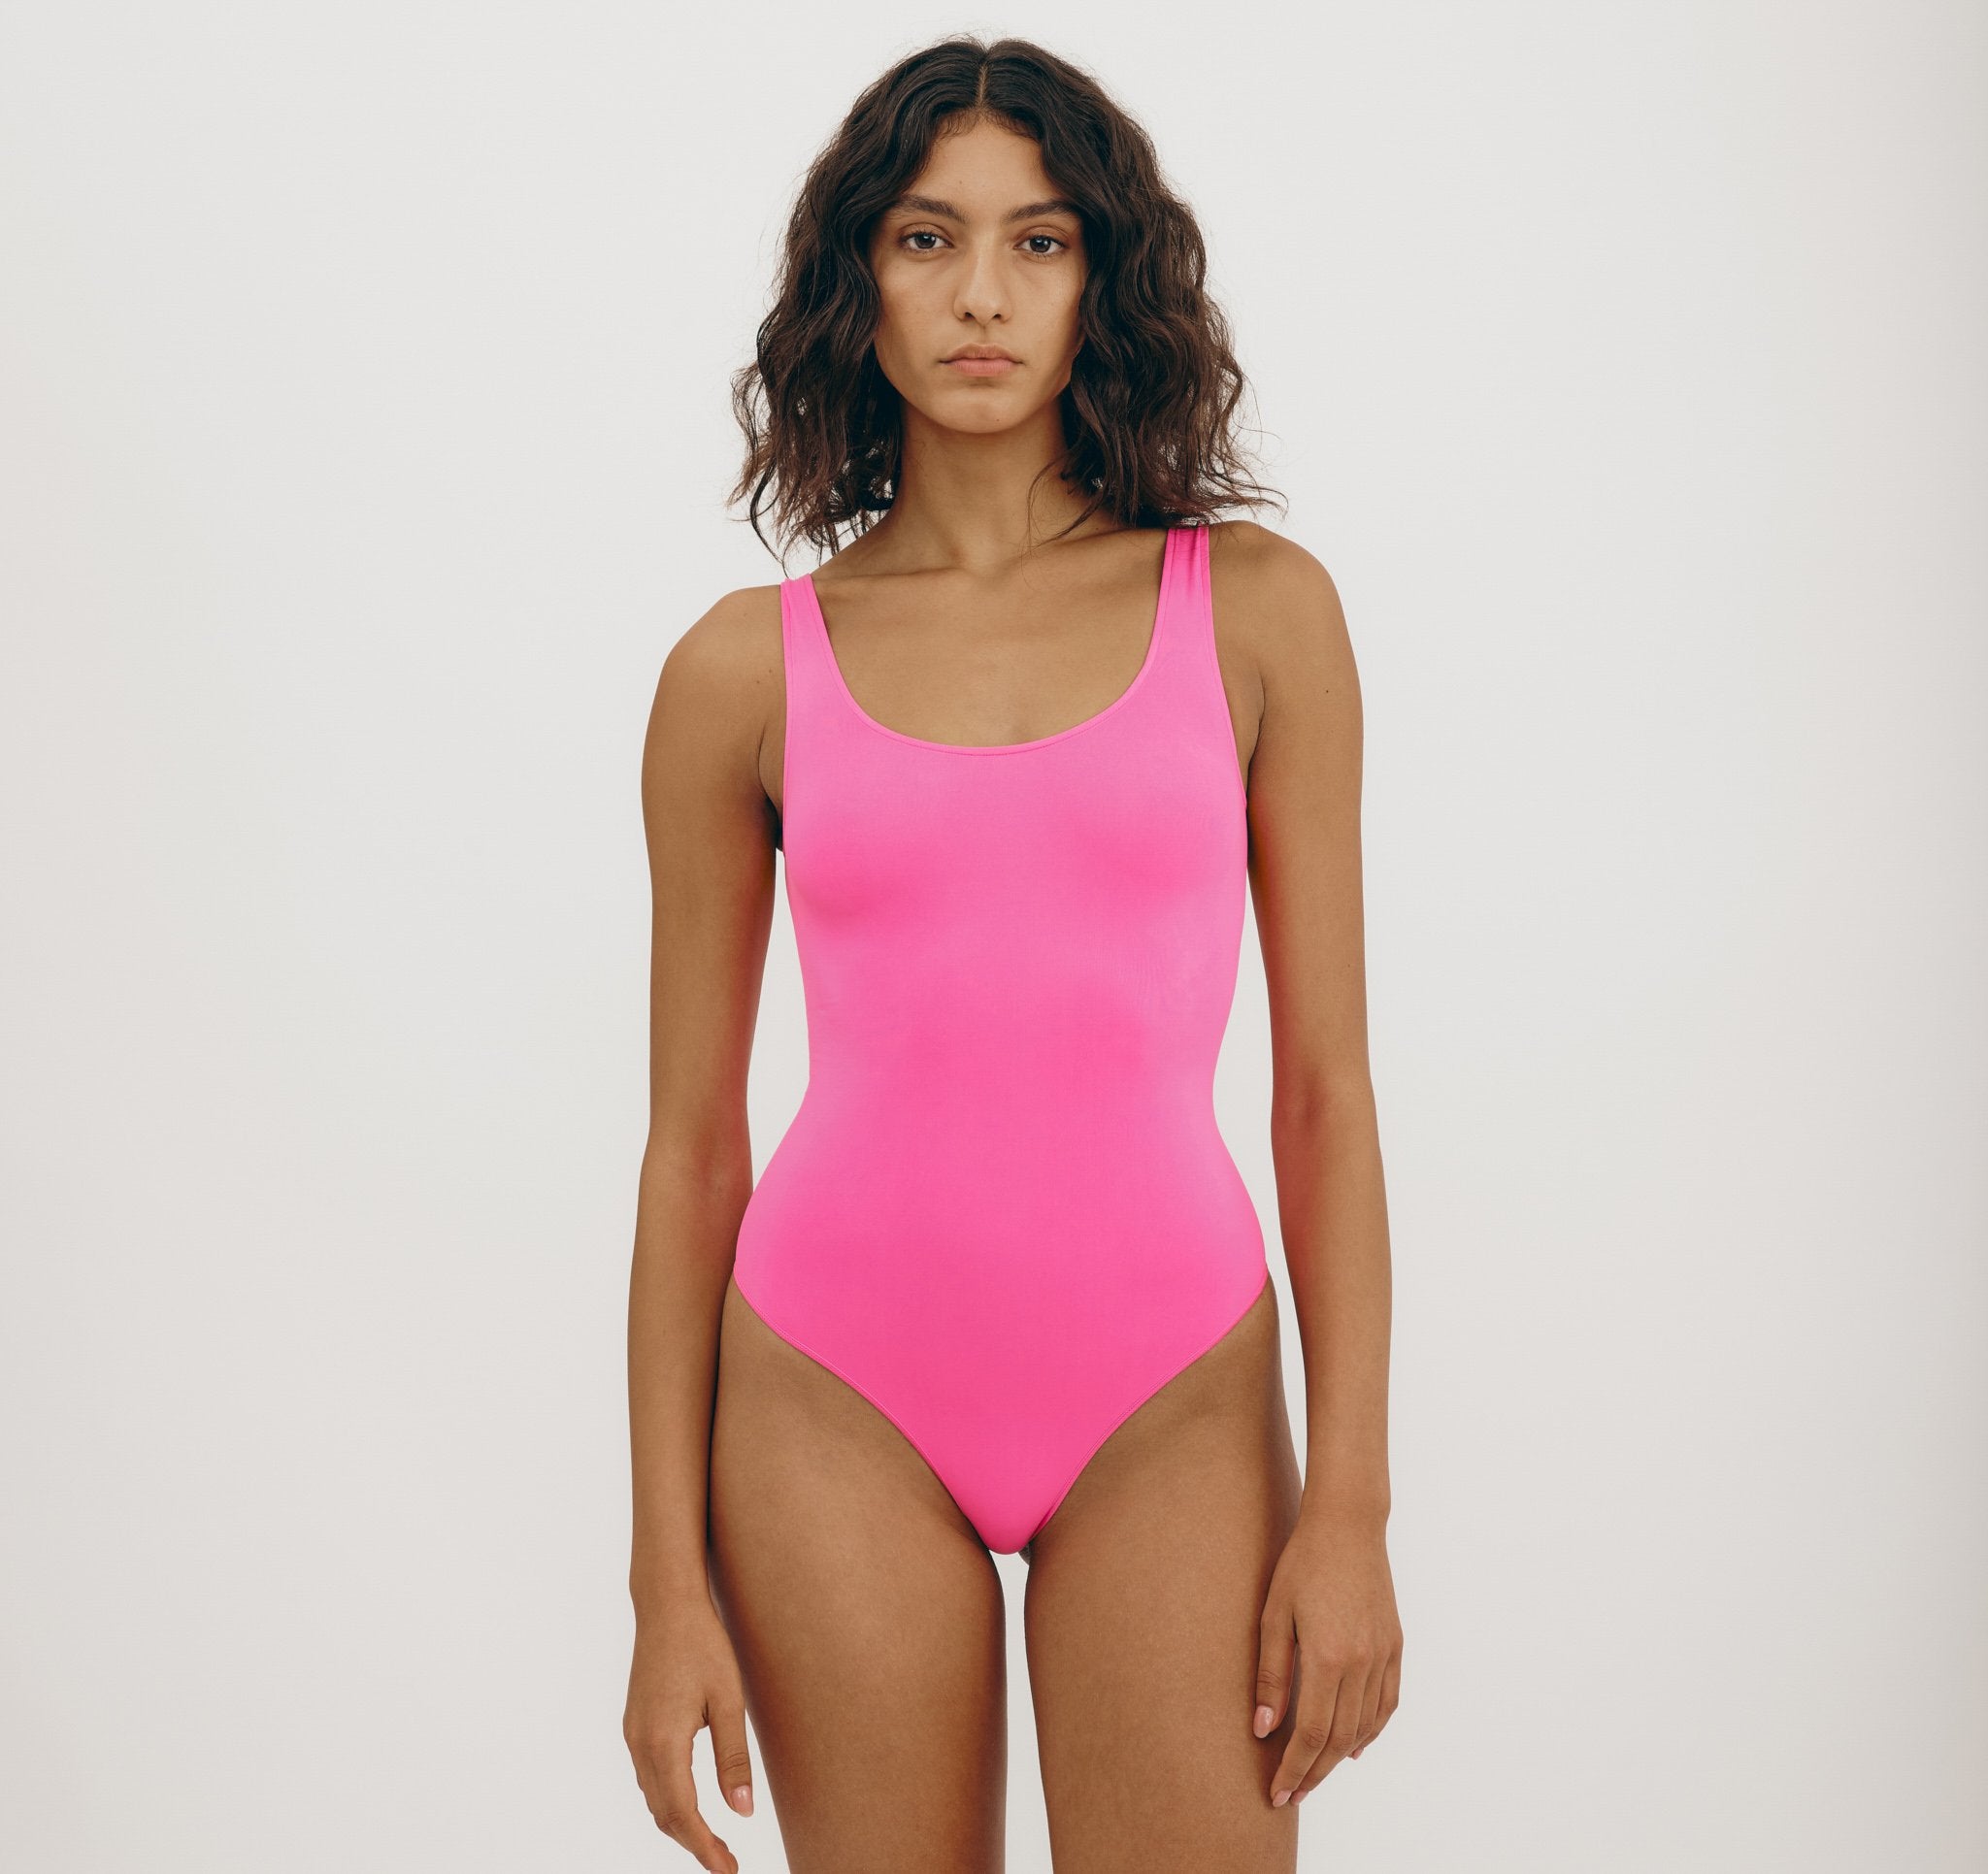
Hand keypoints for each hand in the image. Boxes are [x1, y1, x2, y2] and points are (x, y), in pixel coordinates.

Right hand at [623, 1591, 756, 1871]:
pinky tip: (690, 1801)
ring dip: (680, 1824)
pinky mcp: (634, 1725)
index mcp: (664, 1743)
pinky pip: (648, 1777)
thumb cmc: (704, 1645)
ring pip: (653, 1798)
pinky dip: (668, 1800)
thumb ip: (734, 1759)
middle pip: (664, 1814)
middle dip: (693, 1843)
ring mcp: (633, 1735)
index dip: (705, 1848)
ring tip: (714, 1839)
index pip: (683, 1815)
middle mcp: (641, 1745)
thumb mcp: (729, 1701)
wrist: (667, 1606)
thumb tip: (743, 1812)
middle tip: (726, 1862)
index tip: (727, 1870)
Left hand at [1251, 1508, 1402, 1807]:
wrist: (1348, 1524)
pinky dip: (1372, 1730)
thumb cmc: (1303, 1563)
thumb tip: (1263, 1728)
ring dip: (1341, 1757)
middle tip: (1292, 1794)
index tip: (1277, 1793)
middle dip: (1314, 1772)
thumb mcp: (1274, 1615)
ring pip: (1365, 1726)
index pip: (1311, 1734)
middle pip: (1339, 1738)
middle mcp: (1362, 1663)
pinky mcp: (1395, 1646)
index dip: (1294, 1769)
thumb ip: (1270, 1674)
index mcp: (1328, 1658)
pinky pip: (1387, 1702)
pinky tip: (1355, 1745)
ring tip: (1315, 1774)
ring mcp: (1383, 1655)